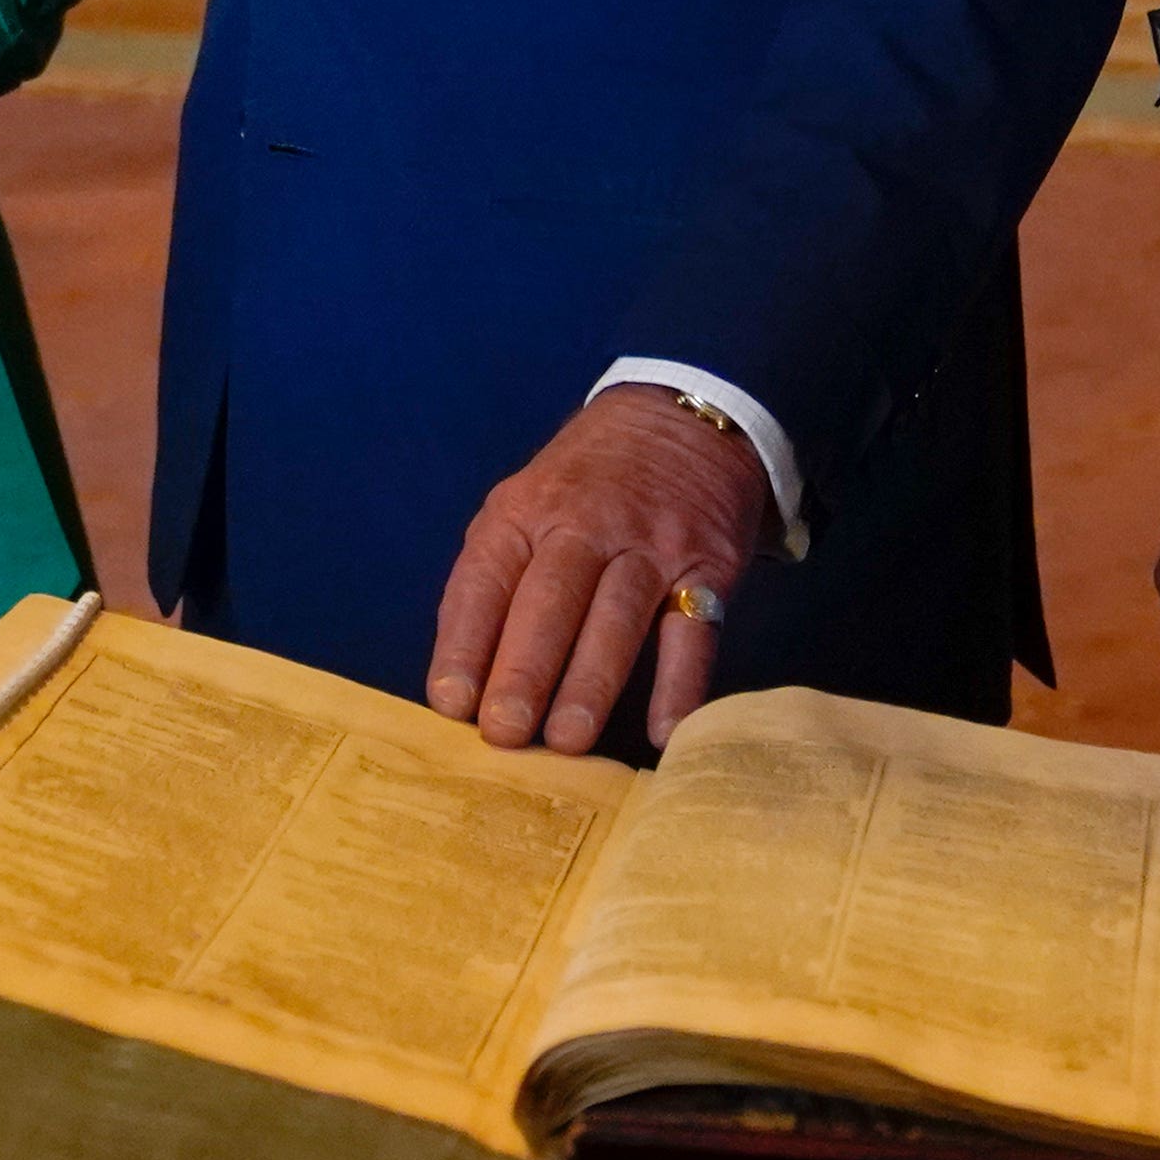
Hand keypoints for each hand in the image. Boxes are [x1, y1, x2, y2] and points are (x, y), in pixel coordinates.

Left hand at [428, 389, 772, 754]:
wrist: (680, 418)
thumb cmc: (583, 485)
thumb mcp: (525, 505)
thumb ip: (496, 579)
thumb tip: (463, 681)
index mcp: (525, 512)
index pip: (486, 579)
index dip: (466, 643)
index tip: (451, 703)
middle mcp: (586, 524)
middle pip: (552, 600)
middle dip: (525, 669)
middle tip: (505, 732)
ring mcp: (651, 545)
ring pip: (618, 616)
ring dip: (591, 681)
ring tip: (567, 741)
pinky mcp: (708, 567)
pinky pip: (694, 630)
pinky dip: (681, 684)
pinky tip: (664, 731)